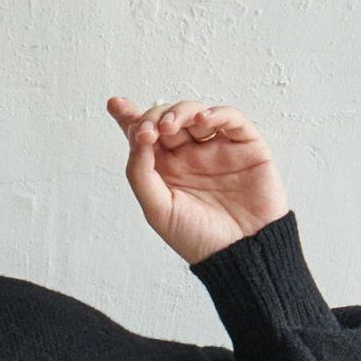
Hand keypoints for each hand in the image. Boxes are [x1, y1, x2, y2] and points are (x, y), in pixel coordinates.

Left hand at [105, 96, 288, 265]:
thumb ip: (141, 174)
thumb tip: (136, 138)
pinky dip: (216, 113)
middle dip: (154, 117)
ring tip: (170, 126)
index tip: (116, 105)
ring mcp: (217, 147)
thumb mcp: (158, 210)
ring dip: (180, 112)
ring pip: (195, 113)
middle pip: (167, 119)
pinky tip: (202, 120)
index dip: (130, 118)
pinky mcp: (245, 145)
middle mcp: (190, 155)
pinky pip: (231, 118)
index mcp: (167, 170)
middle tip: (148, 131)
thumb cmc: (199, 239)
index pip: (146, 137)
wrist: (241, 254)